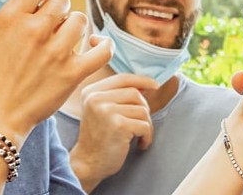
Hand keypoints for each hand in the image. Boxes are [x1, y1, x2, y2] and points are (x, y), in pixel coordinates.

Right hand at [0, 0, 112, 145]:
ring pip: (80, 20)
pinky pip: (102, 50)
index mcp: (11, 17)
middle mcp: (35, 30)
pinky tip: (95, 45)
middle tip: (49, 27)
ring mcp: (57, 52)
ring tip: (63, 40)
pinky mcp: (73, 72)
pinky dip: (103, 45)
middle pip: (62, 0)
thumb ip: (16, 15)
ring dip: (73, 28)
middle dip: (57, 10)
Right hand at [70, 74, 158, 191]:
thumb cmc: (98, 137)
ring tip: (136, 136)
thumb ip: (118, 95)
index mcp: (91, 92)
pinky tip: (139, 144)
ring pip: (142, 110)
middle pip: (135, 93)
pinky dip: (147, 137)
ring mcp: (107, 111)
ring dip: (145, 125)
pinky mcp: (119, 125)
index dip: (141, 80)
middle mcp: (96, 98)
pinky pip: (145, 125)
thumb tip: (147, 84)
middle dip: (143, 109)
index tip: (155, 85)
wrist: (88, 163)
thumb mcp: (101, 110)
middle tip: (138, 124)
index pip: (122, 78)